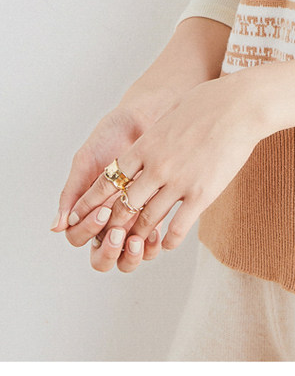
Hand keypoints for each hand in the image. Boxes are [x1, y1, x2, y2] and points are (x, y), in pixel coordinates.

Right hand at [51, 101, 169, 270]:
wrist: (148, 116)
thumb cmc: (113, 134)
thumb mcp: (88, 160)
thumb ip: (73, 191)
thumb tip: (56, 226)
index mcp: (87, 208)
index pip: (78, 236)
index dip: (87, 230)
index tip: (102, 212)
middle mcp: (108, 220)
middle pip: (102, 257)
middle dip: (108, 252)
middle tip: (119, 235)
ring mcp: (132, 221)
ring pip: (127, 259)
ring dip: (130, 255)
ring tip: (138, 239)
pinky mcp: (156, 216)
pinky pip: (152, 246)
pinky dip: (152, 246)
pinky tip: (157, 233)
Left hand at [62, 71, 265, 271]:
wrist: (240, 106)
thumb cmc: (209, 103)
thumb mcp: (170, 114)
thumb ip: (155, 134)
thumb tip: (149, 137)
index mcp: (146, 146)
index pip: (109, 180)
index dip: (94, 200)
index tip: (83, 213)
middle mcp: (156, 167)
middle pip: (123, 205)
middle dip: (114, 223)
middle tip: (112, 234)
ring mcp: (178, 182)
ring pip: (147, 220)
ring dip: (139, 235)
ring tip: (137, 243)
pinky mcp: (201, 194)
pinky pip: (176, 228)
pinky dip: (167, 240)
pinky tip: (165, 242)